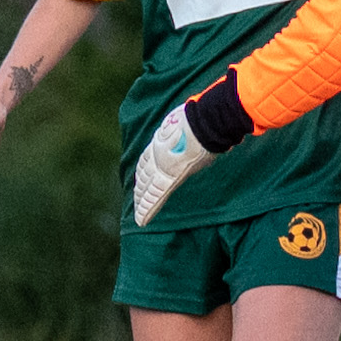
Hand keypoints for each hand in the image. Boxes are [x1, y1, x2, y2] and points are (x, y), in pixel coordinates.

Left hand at [131, 103, 218, 226]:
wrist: (204, 123)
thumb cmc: (200, 120)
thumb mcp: (182, 124)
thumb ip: (180, 133)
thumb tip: (190, 134)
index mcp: (160, 142)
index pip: (146, 161)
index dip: (142, 171)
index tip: (140, 179)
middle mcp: (157, 156)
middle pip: (144, 175)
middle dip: (140, 188)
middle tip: (136, 199)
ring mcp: (162, 167)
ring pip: (148, 189)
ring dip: (142, 201)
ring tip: (139, 211)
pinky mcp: (171, 178)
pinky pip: (157, 196)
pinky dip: (149, 208)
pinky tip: (142, 220)